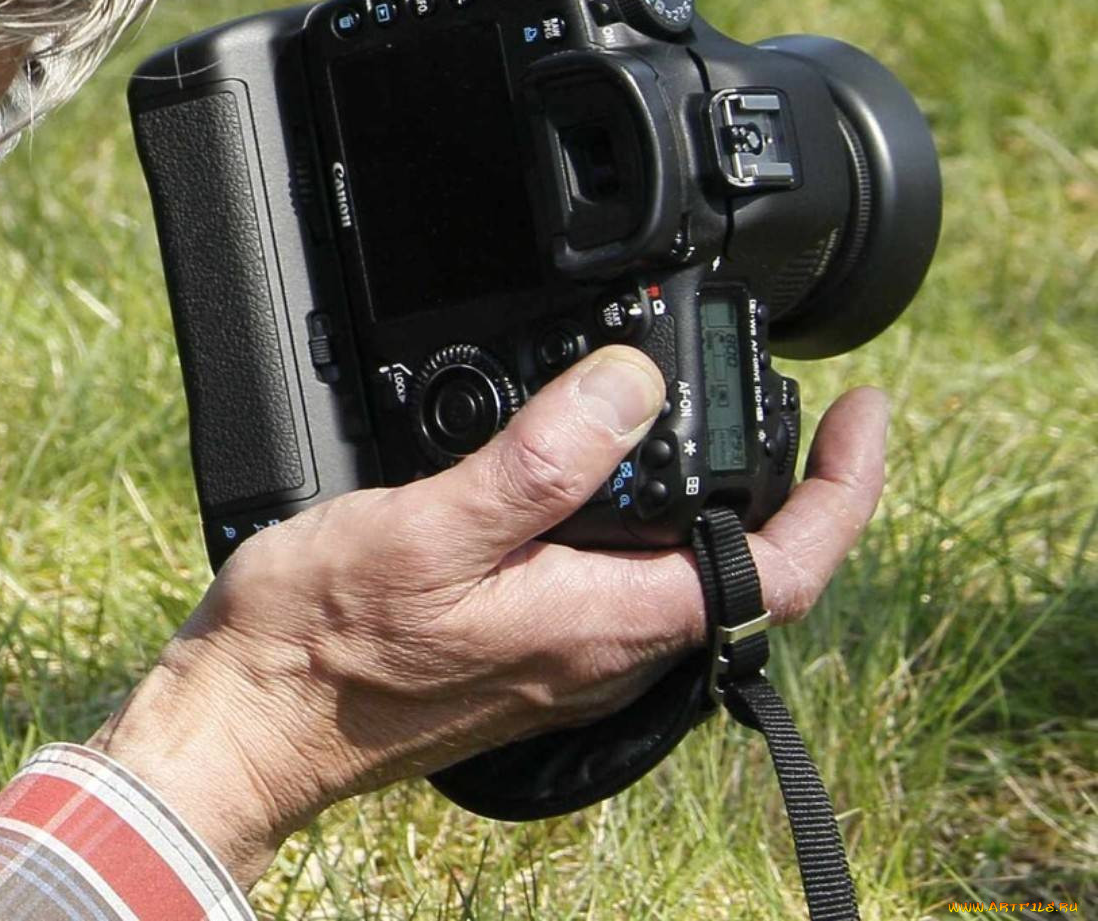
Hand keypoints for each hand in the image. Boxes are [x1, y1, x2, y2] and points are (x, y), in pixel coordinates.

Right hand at [95, 347, 891, 885]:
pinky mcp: (517, 653)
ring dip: (716, 505)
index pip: (780, 567)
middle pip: (747, 575)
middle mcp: (600, 652)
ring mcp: (560, 659)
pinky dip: (641, 525)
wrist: (245, 722)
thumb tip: (634, 386)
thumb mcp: (427, 525)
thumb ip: (538, 461)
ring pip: (683, 580)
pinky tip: (589, 480)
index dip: (843, 489)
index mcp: (603, 621)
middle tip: (797, 401)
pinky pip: (617, 586)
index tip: (863, 411)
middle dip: (792, 488)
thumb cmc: (319, 639)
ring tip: (709, 425)